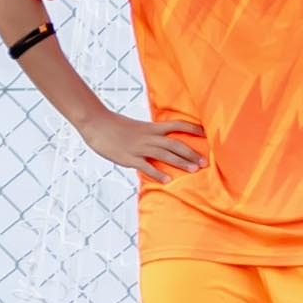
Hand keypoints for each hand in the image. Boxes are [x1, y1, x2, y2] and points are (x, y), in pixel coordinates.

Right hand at [78, 107, 207, 182]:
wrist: (95, 123)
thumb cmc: (113, 125)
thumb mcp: (135, 127)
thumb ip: (149, 134)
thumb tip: (160, 141)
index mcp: (151, 127)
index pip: (177, 125)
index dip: (193, 128)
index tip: (206, 134)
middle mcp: (148, 137)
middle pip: (175, 144)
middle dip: (191, 153)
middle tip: (204, 162)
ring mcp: (139, 147)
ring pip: (165, 154)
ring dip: (180, 162)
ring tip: (193, 170)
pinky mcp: (128, 157)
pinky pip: (146, 166)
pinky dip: (158, 173)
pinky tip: (167, 180)